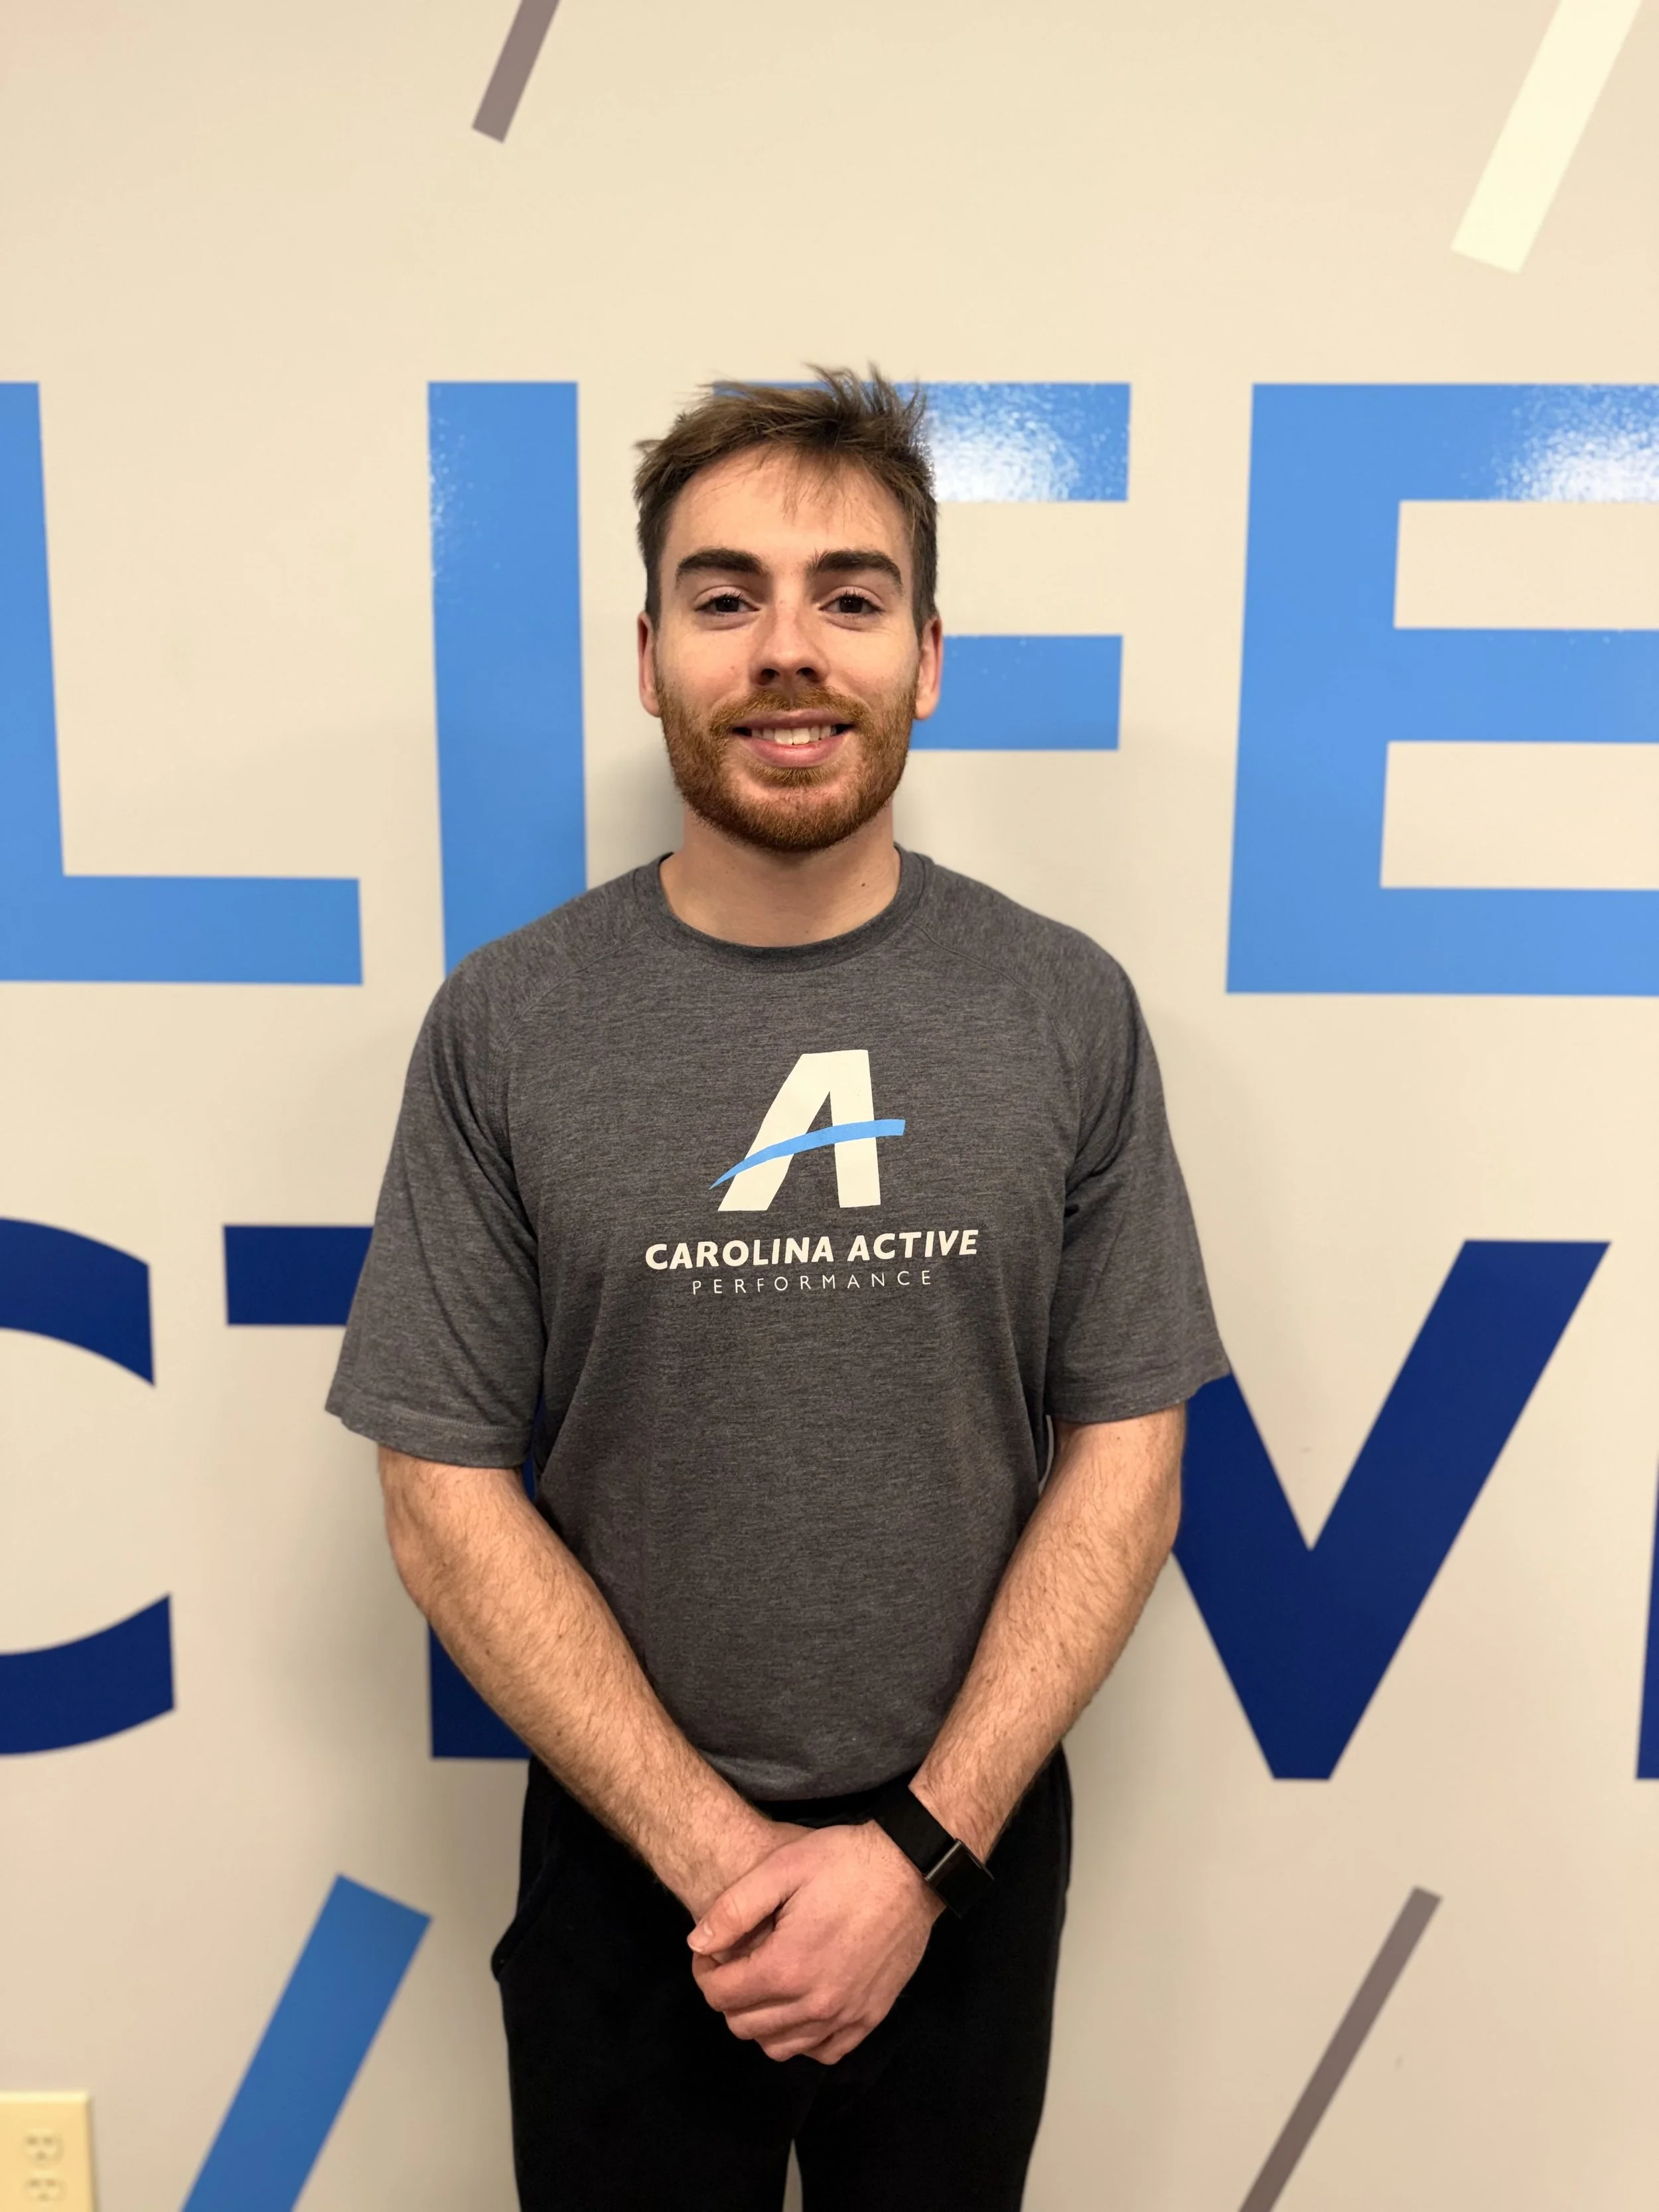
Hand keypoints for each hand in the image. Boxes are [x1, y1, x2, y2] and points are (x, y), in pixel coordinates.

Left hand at [687, 1822, 943, 2064]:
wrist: (911, 1868)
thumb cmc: (844, 1862)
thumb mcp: (781, 1867)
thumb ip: (733, 1909)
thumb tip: (696, 1944)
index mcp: (787, 1967)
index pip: (720, 1996)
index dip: (705, 1971)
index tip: (711, 1950)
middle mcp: (815, 2004)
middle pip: (744, 2026)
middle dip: (728, 1995)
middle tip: (735, 1962)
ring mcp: (846, 2015)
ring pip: (780, 2046)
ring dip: (761, 2020)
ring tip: (766, 1982)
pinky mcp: (870, 2017)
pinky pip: (823, 2051)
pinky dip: (803, 2037)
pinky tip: (801, 2003)